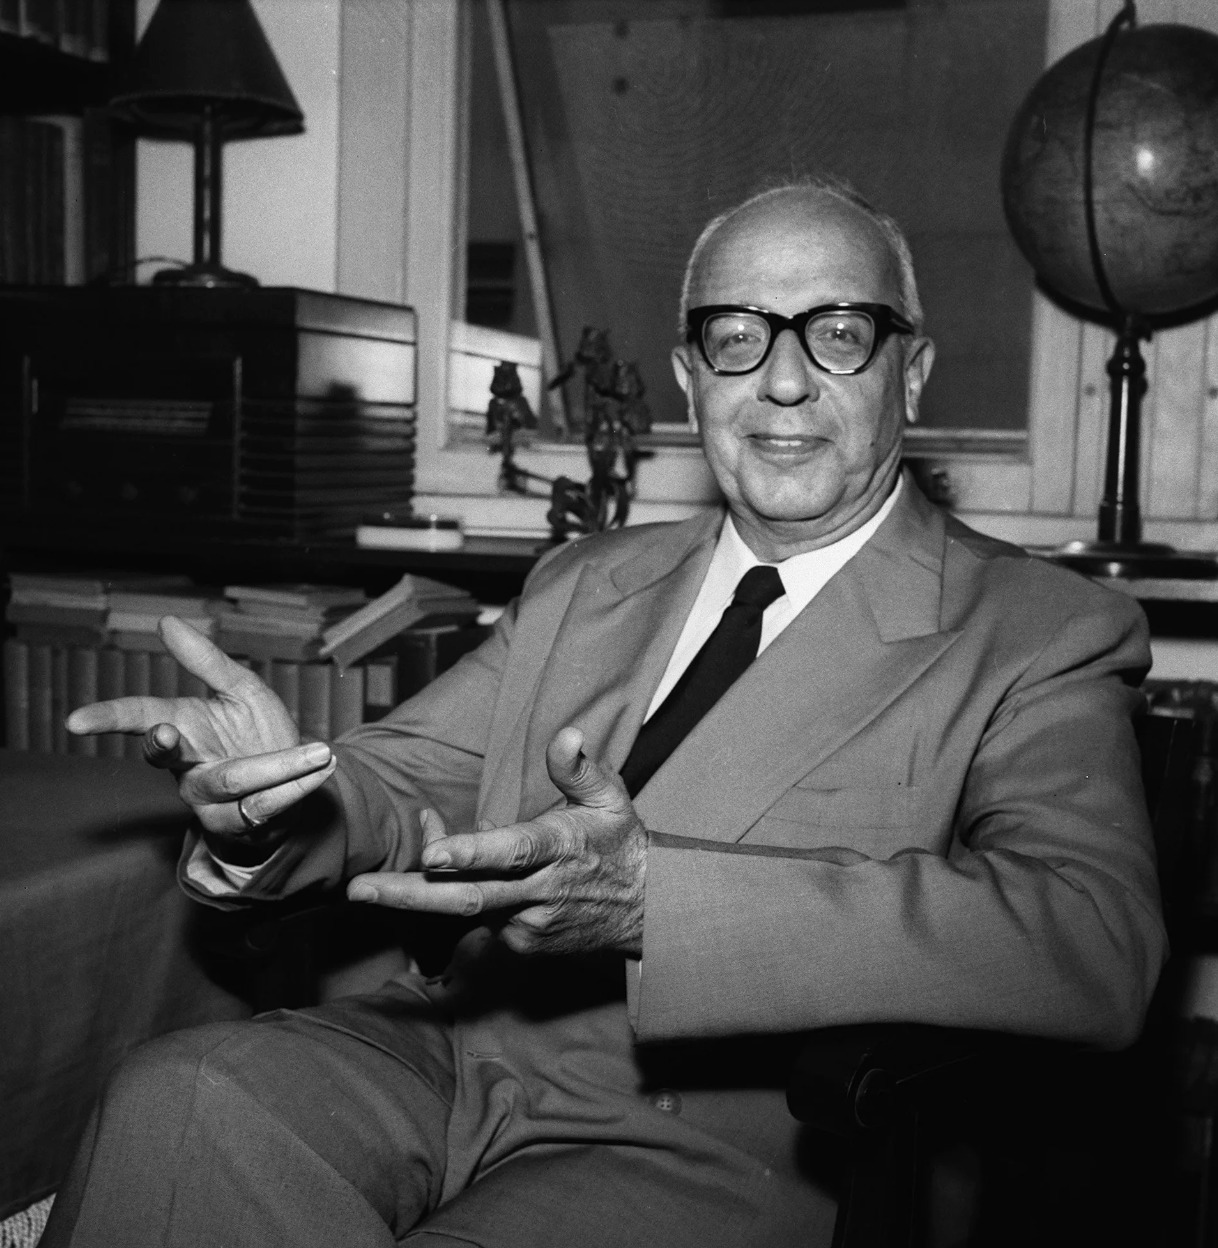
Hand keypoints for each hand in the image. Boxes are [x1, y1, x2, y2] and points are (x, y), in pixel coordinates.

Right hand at [66, 616, 335, 850]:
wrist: (294, 778)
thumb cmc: (259, 732)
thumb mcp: (240, 689)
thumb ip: (206, 660)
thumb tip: (166, 621)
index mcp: (182, 727)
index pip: (137, 718)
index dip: (106, 719)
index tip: (74, 722)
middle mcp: (187, 766)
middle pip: (167, 757)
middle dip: (165, 745)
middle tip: (167, 731)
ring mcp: (209, 799)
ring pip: (231, 782)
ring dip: (278, 766)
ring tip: (319, 751)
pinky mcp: (239, 823)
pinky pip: (263, 806)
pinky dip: (295, 786)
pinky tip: (321, 768)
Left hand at [347, 726, 646, 956]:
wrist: (647, 913)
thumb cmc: (620, 844)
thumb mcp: (611, 798)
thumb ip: (580, 768)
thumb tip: (568, 733)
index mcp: (560, 849)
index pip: (512, 852)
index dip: (471, 853)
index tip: (432, 854)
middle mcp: (540, 892)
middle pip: (467, 897)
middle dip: (408, 895)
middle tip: (357, 890)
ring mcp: (528, 925)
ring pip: (464, 908)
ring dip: (420, 891)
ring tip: (373, 883)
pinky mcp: (521, 944)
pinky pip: (475, 917)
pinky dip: (453, 893)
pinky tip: (442, 871)